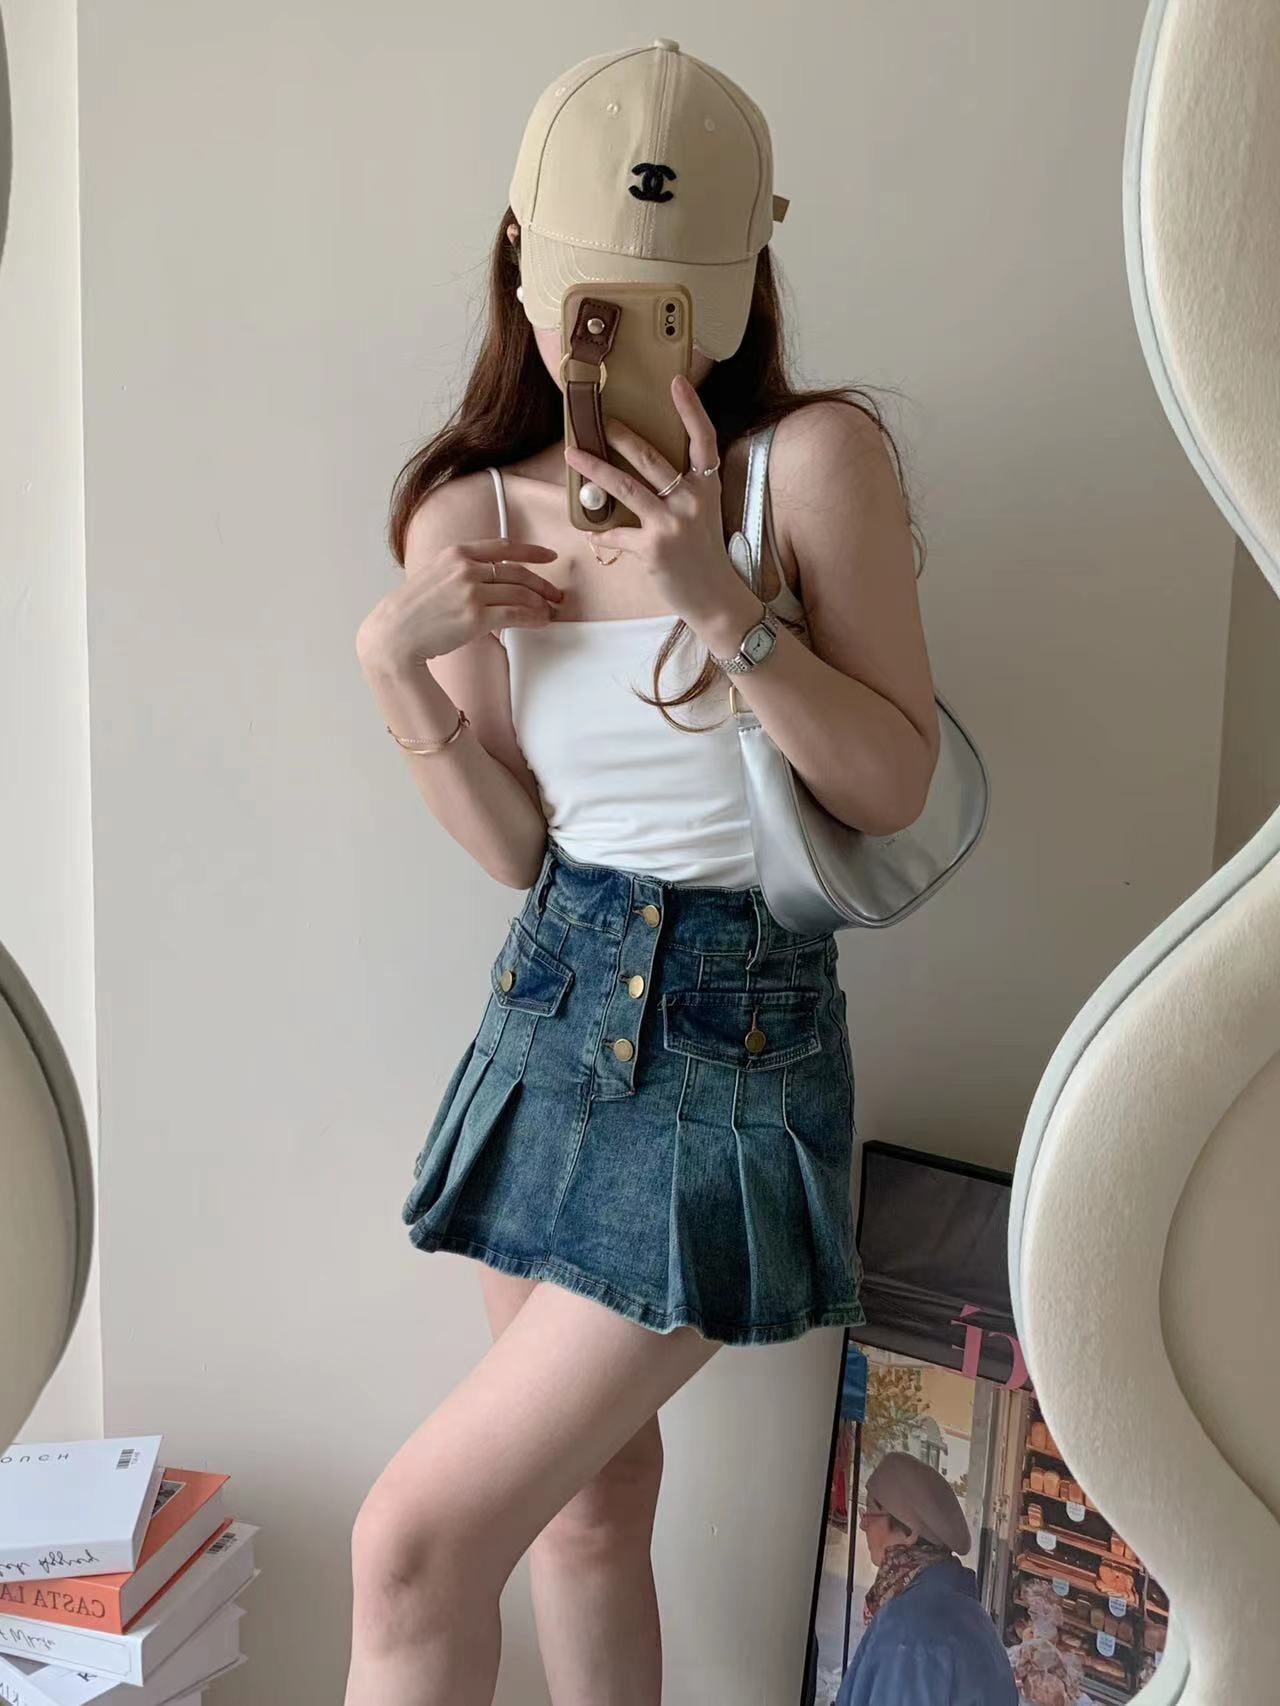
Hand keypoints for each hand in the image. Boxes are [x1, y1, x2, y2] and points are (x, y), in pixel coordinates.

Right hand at [356, 538, 561, 669]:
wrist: (394, 634)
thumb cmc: (412, 612)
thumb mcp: (434, 576)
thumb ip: (460, 571)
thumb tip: (489, 580)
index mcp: (456, 553)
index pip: (504, 547)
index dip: (532, 552)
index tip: (548, 557)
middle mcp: (467, 568)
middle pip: (517, 572)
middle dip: (542, 584)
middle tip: (555, 594)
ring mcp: (472, 591)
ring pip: (520, 593)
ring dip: (540, 604)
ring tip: (549, 612)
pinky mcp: (477, 616)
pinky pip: (516, 614)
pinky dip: (533, 617)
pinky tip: (540, 621)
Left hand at [564, 375, 753, 637]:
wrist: (716, 598)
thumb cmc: (705, 554)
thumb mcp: (703, 513)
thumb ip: (680, 490)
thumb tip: (640, 470)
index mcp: (706, 486)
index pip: (703, 439)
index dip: (691, 409)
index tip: (676, 382)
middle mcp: (691, 500)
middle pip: (650, 458)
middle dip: (619, 436)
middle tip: (598, 419)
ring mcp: (672, 523)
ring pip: (625, 487)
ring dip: (595, 469)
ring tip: (573, 455)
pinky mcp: (653, 548)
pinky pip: (617, 534)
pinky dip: (601, 534)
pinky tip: (589, 533)